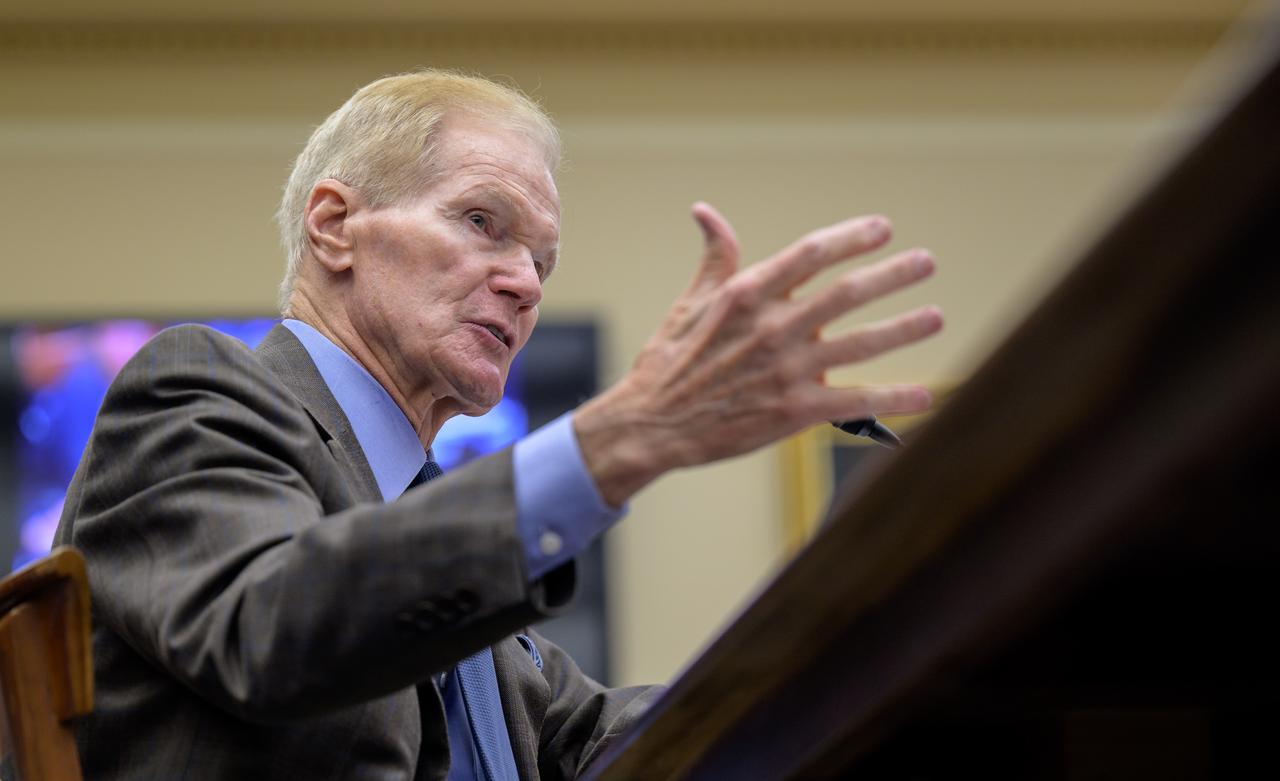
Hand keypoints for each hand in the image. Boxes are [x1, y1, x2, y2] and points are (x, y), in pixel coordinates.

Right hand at [574, 202, 942, 505]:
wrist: (653, 424)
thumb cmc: (670, 361)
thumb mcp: (690, 302)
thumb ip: (715, 257)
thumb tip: (705, 212)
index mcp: (748, 294)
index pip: (812, 253)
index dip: (852, 237)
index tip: (883, 228)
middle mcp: (773, 328)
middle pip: (848, 293)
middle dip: (893, 274)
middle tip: (925, 261)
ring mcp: (786, 371)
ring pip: (861, 344)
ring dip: (904, 328)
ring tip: (935, 317)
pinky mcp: (794, 412)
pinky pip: (855, 401)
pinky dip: (893, 397)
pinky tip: (923, 394)